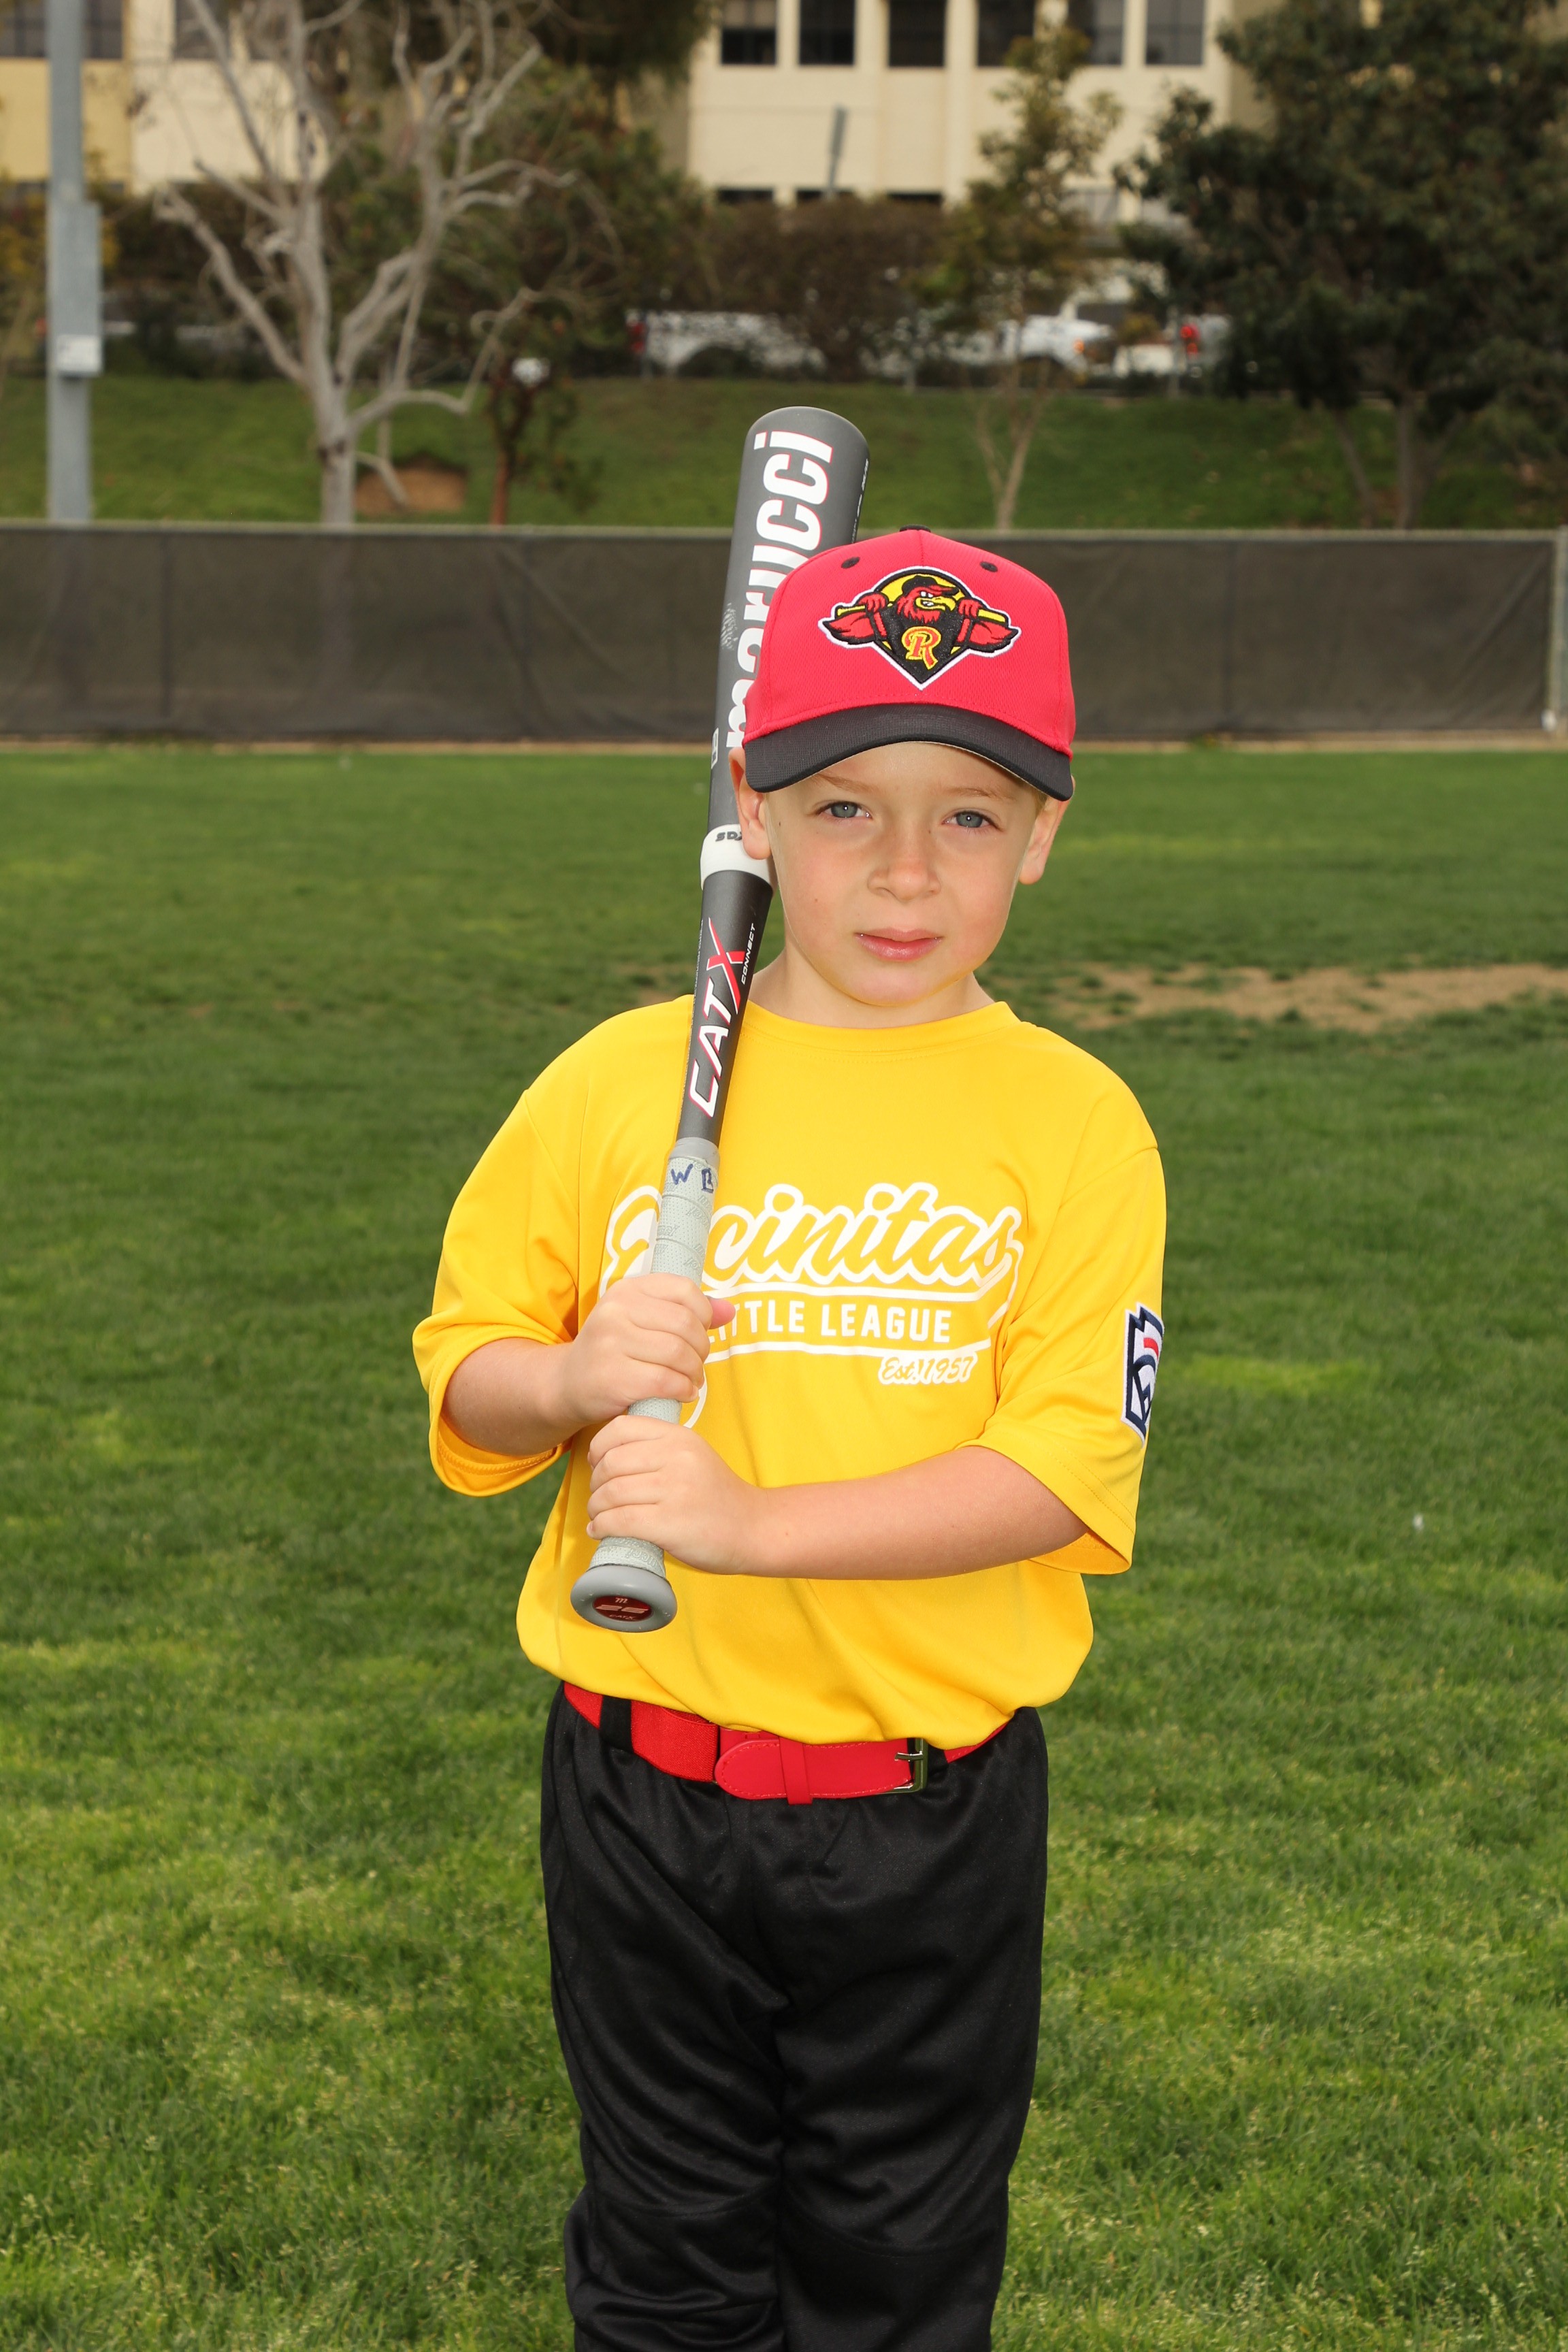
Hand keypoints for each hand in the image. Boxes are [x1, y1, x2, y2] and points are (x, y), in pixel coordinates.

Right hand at [561, 1275, 734, 1430]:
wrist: (568, 1384)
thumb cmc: (615, 1351)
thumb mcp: (643, 1321)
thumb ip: (687, 1313)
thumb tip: (729, 1311)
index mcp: (627, 1289)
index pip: (684, 1290)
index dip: (703, 1314)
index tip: (699, 1333)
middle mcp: (616, 1310)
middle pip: (686, 1324)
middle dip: (702, 1348)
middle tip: (697, 1364)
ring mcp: (611, 1343)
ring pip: (678, 1353)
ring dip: (695, 1372)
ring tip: (692, 1380)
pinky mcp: (612, 1376)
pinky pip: (666, 1381)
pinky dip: (683, 1389)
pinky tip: (683, 1393)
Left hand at [586, 1415, 766, 1574]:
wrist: (754, 1528)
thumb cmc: (718, 1496)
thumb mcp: (693, 1455)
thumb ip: (659, 1448)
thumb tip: (608, 1457)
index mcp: (679, 1437)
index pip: (620, 1429)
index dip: (598, 1447)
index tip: (597, 1464)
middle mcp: (676, 1458)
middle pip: (611, 1463)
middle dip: (595, 1483)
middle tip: (599, 1497)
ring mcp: (674, 1491)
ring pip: (611, 1493)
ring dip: (596, 1508)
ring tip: (598, 1516)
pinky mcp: (670, 1524)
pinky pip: (620, 1521)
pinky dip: (602, 1527)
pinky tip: (600, 1531)